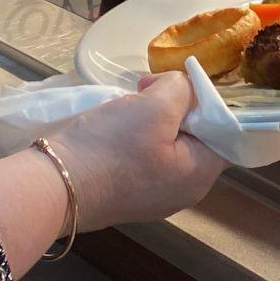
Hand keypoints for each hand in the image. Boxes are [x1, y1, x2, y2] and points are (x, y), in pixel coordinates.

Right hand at [47, 71, 226, 230]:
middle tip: (149, 89)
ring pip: (168, 145)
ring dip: (153, 120)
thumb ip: (182, 88)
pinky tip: (117, 125)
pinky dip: (136, 138)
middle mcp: (186, 191)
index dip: (209, 100)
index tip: (184, 83)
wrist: (54, 188)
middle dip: (176, 107)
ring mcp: (156, 197)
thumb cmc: (111, 148)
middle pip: (196, 136)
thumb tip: (180, 87)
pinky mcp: (129, 194)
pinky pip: (146, 158)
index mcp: (201, 174)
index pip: (226, 130)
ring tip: (129, 104)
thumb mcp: (155, 105)